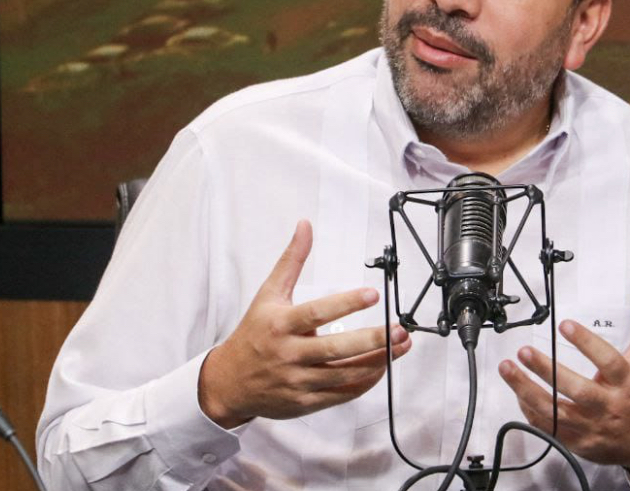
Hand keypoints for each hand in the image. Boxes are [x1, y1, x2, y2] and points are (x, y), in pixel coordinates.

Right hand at [198, 220, 411, 427]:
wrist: (228, 383)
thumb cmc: (254, 334)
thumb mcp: (269, 294)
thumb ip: (291, 260)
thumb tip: (305, 226)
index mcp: (282, 325)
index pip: (318, 313)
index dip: (346, 304)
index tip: (373, 295)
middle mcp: (290, 354)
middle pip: (336, 349)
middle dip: (372, 340)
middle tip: (399, 329)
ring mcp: (298, 381)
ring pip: (344, 374)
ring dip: (378, 361)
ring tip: (401, 345)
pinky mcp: (305, 402)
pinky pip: (341, 394)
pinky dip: (365, 382)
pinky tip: (382, 367)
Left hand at [498, 274, 629, 466]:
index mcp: (627, 382)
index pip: (608, 362)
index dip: (587, 344)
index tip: (565, 324)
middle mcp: (609, 405)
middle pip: (577, 390)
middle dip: (547, 371)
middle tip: (524, 351)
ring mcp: (592, 426)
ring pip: (556, 412)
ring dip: (528, 391)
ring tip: (508, 369)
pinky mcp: (579, 442)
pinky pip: (550, 428)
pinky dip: (531, 411)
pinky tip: (518, 393)